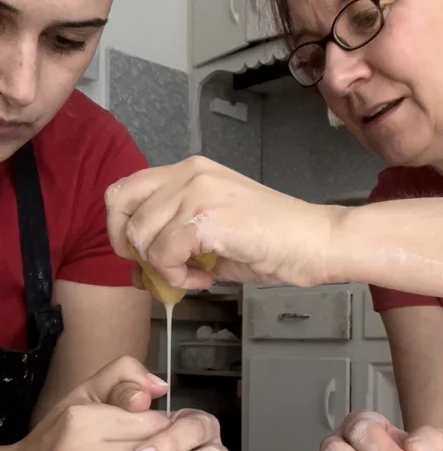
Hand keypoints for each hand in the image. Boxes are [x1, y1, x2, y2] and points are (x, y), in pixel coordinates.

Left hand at [105, 156, 335, 289]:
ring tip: (195, 276)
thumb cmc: (270, 242)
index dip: (121, 226)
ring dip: (161, 267)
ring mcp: (197, 191)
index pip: (125, 188)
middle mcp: (189, 173)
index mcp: (189, 171)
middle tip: (155, 267)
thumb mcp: (210, 239)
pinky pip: (164, 255)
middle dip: (128, 245)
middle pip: (120, 205)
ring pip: (141, 236)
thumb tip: (136, 271)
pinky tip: (204, 280)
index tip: (140, 254)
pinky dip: (178, 277)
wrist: (313, 242)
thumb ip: (172, 246)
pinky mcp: (206, 217)